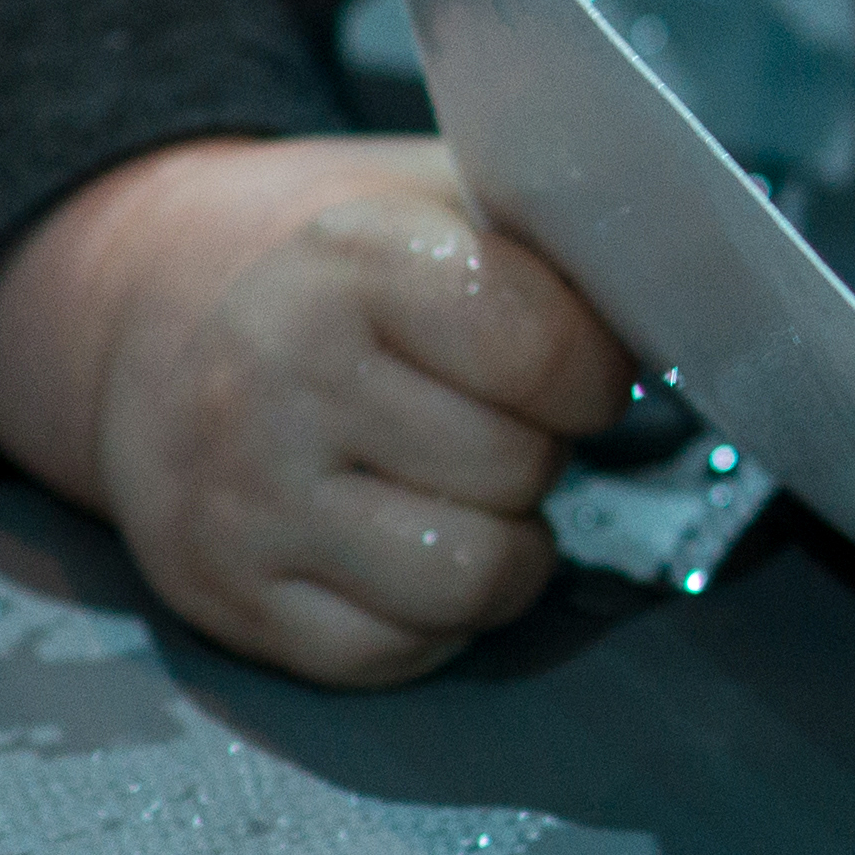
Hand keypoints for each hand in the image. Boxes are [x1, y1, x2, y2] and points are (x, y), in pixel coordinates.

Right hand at [0, 137, 637, 686]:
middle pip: (514, 469)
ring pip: (467, 579)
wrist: (150, 322)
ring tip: (462, 490)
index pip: (542, 353)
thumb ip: (563, 247)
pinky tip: (403, 545)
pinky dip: (432, 615)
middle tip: (490, 424)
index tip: (572, 371)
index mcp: (349, 260)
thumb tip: (705, 305)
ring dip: (501, 547)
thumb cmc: (344, 273)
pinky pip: (397, 650)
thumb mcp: (443, 204)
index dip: (590, 374)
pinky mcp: (226, 598)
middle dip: (534, 452)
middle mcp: (278, 378)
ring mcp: (244, 499)